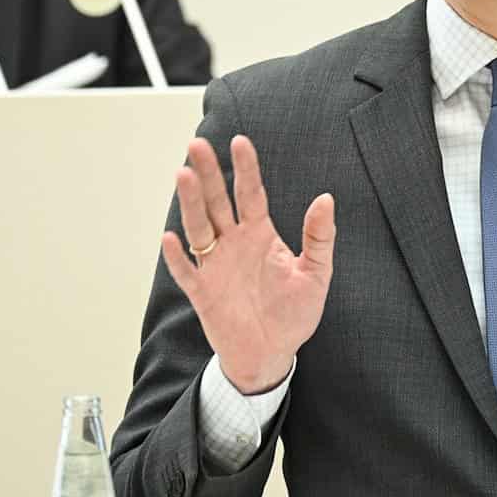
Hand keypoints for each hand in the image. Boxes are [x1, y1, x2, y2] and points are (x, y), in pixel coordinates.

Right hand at [162, 134, 335, 393]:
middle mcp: (234, 244)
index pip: (251, 193)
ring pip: (199, 227)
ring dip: (190, 203)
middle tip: (197, 144)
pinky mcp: (202, 292)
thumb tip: (326, 198)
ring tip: (182, 175)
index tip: (240, 141)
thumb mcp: (316, 274)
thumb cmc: (294, 314)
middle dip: (207, 173)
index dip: (246, 168)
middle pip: (218, 201)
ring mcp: (215, 266)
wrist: (271, 354)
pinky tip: (170, 238)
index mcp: (260, 234)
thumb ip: (319, 237)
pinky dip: (177, 257)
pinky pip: (187, 271)